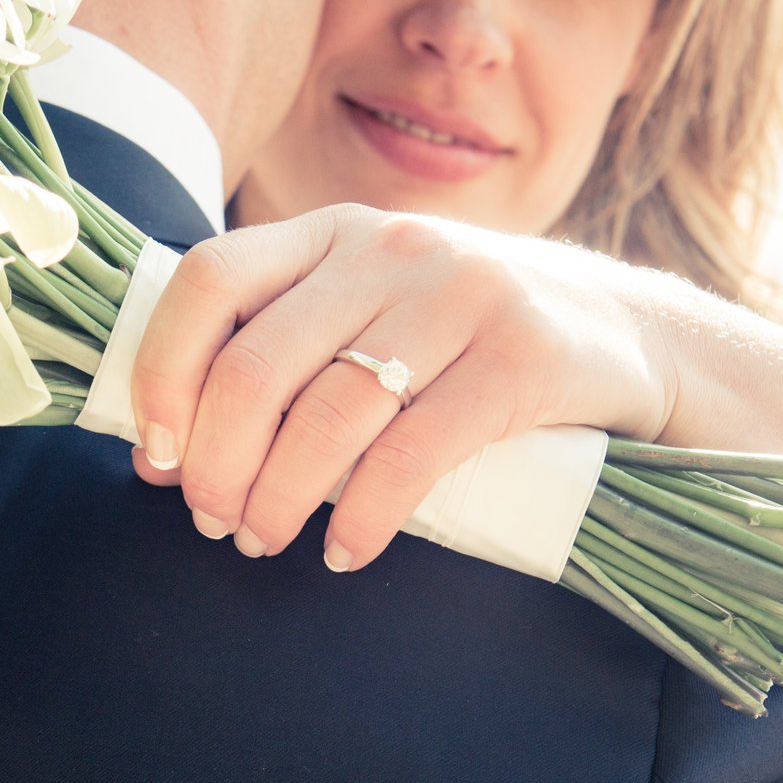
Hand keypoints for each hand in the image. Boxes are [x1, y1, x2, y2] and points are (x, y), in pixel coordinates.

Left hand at [127, 204, 682, 570]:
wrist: (626, 335)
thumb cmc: (464, 339)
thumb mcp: (373, 310)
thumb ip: (282, 355)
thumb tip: (164, 453)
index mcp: (331, 232)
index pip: (211, 280)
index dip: (163, 370)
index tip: (156, 452)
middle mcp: (389, 249)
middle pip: (258, 365)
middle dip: (218, 462)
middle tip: (214, 520)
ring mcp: (460, 296)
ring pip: (329, 416)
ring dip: (278, 499)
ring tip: (264, 540)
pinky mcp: (520, 358)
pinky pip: (412, 455)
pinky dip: (363, 517)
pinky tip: (345, 550)